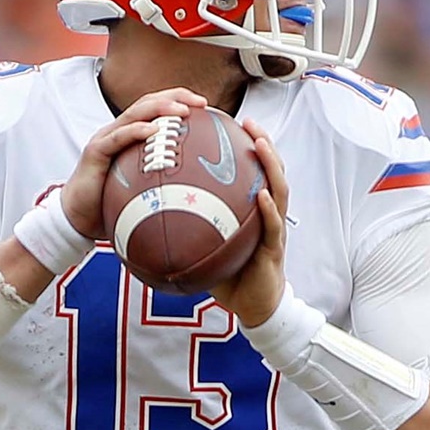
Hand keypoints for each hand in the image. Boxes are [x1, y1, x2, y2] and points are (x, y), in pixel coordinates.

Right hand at [60, 87, 207, 239]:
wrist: (77, 217)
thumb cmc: (111, 201)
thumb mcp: (146, 186)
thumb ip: (167, 179)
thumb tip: (203, 188)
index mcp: (132, 135)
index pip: (156, 107)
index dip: (180, 100)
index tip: (205, 105)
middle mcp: (119, 130)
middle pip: (148, 102)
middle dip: (176, 97)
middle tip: (201, 102)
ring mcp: (106, 138)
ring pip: (134, 113)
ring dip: (160, 108)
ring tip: (182, 110)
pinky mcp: (96, 151)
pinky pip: (118, 137)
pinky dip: (136, 131)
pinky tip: (153, 130)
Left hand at [207, 119, 288, 326]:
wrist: (254, 307)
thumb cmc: (231, 275)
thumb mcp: (208, 245)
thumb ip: (189, 226)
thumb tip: (149, 212)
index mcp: (256, 210)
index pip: (255, 172)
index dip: (248, 147)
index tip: (233, 123)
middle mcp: (270, 214)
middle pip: (273, 171)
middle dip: (265, 144)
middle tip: (250, 122)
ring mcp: (275, 230)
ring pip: (279, 190)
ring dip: (272, 165)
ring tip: (261, 144)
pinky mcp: (274, 249)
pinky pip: (273, 225)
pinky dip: (268, 209)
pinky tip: (260, 195)